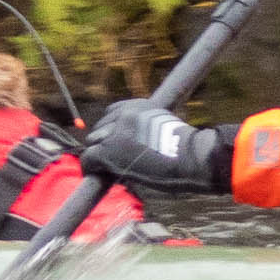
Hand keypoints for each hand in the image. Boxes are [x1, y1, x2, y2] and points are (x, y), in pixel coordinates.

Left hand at [79, 99, 236, 196]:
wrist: (190, 158)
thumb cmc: (189, 151)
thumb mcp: (168, 128)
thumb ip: (149, 128)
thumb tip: (142, 143)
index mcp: (140, 106)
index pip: (113, 111)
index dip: (112, 129)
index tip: (115, 141)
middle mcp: (125, 114)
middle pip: (100, 126)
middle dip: (104, 142)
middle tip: (113, 158)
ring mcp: (116, 131)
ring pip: (93, 141)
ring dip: (98, 154)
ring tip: (104, 168)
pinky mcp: (109, 150)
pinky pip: (89, 157)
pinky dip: (90, 167)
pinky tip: (94, 173)